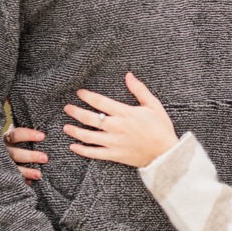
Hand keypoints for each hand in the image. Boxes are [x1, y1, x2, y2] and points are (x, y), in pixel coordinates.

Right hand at [3, 125, 48, 180]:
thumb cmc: (15, 140)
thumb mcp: (18, 133)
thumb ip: (28, 127)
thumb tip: (49, 123)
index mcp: (7, 137)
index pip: (16, 135)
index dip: (29, 135)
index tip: (43, 136)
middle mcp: (3, 150)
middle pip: (15, 153)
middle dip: (30, 156)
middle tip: (45, 158)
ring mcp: (2, 163)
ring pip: (13, 168)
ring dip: (26, 171)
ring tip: (39, 175)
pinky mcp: (3, 174)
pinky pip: (11, 178)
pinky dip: (21, 180)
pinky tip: (29, 183)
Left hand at [63, 72, 178, 167]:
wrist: (166, 153)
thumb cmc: (161, 128)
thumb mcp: (153, 105)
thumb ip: (139, 90)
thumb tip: (129, 75)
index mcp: (124, 113)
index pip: (100, 102)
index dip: (87, 96)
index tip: (80, 93)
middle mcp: (116, 127)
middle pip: (89, 118)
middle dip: (75, 112)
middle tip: (67, 108)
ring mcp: (113, 142)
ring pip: (88, 136)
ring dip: (75, 131)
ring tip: (66, 127)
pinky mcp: (114, 155)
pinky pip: (93, 153)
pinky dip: (82, 150)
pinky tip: (73, 147)